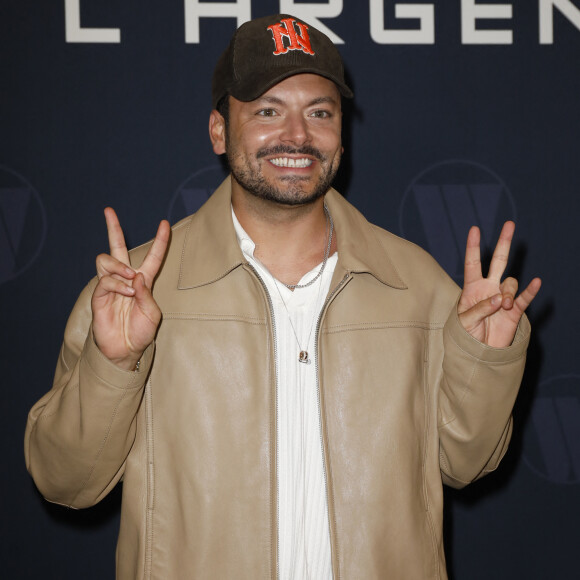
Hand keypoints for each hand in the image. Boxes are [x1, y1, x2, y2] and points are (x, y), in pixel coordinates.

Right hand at [91, 208, 169, 369]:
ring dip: (119, 266)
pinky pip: (105, 280)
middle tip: (109, 210)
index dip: (159, 240)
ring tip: (129, 279)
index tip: (164, 223)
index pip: (152, 256)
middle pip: (117, 247)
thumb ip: (146, 294)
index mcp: (143, 281)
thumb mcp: (152, 313)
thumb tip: (136, 275)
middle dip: (113, 227)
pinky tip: (124, 294)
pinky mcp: (99, 295)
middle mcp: (126, 279)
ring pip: (106, 259)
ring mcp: (111, 285)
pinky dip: (117, 285)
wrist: (125, 349)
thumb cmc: (141, 331)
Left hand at [457, 221, 540, 347]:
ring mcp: (503, 298)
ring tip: (503, 307)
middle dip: (503, 243)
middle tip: (509, 224)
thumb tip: (500, 298)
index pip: (472, 263)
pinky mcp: (515, 310)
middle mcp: (489, 288)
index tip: (475, 229)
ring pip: (510, 283)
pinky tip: (536, 282)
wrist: (479, 352)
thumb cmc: (466, 335)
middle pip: (498, 261)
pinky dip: (530, 291)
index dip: (472, 247)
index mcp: (472, 288)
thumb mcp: (466, 321)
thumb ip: (481, 308)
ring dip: (508, 293)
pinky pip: (524, 297)